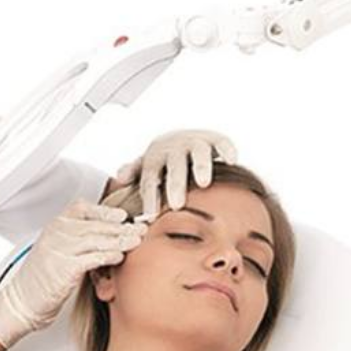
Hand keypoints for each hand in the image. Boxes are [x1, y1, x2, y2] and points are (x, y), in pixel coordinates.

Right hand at [0, 199, 145, 347]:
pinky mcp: (63, 269)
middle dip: (120, 226)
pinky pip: (91, 258)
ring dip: (119, 239)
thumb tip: (105, 234)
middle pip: (94, 225)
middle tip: (140, 228)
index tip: (122, 215)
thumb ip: (74, 239)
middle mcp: (55, 235)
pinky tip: (119, 256)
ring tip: (136, 241)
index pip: (81, 208)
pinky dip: (108, 256)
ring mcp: (58, 250)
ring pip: (95, 239)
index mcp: (54, 227)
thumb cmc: (41, 279)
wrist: (22, 301)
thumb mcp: (54, 250)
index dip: (104, 211)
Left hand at [110, 130, 237, 218]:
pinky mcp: (213, 138)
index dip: (150, 196)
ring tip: (204, 184)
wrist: (178, 136)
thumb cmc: (160, 160)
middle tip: (177, 205)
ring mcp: (194, 141)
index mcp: (154, 158)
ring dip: (200, 166)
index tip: (151, 215)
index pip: (150, 178)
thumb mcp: (144, 165)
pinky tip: (231, 161)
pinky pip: (221, 141)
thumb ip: (133, 172)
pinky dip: (227, 149)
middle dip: (175, 185)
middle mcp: (174, 148)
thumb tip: (119, 176)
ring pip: (198, 152)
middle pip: (174, 167)